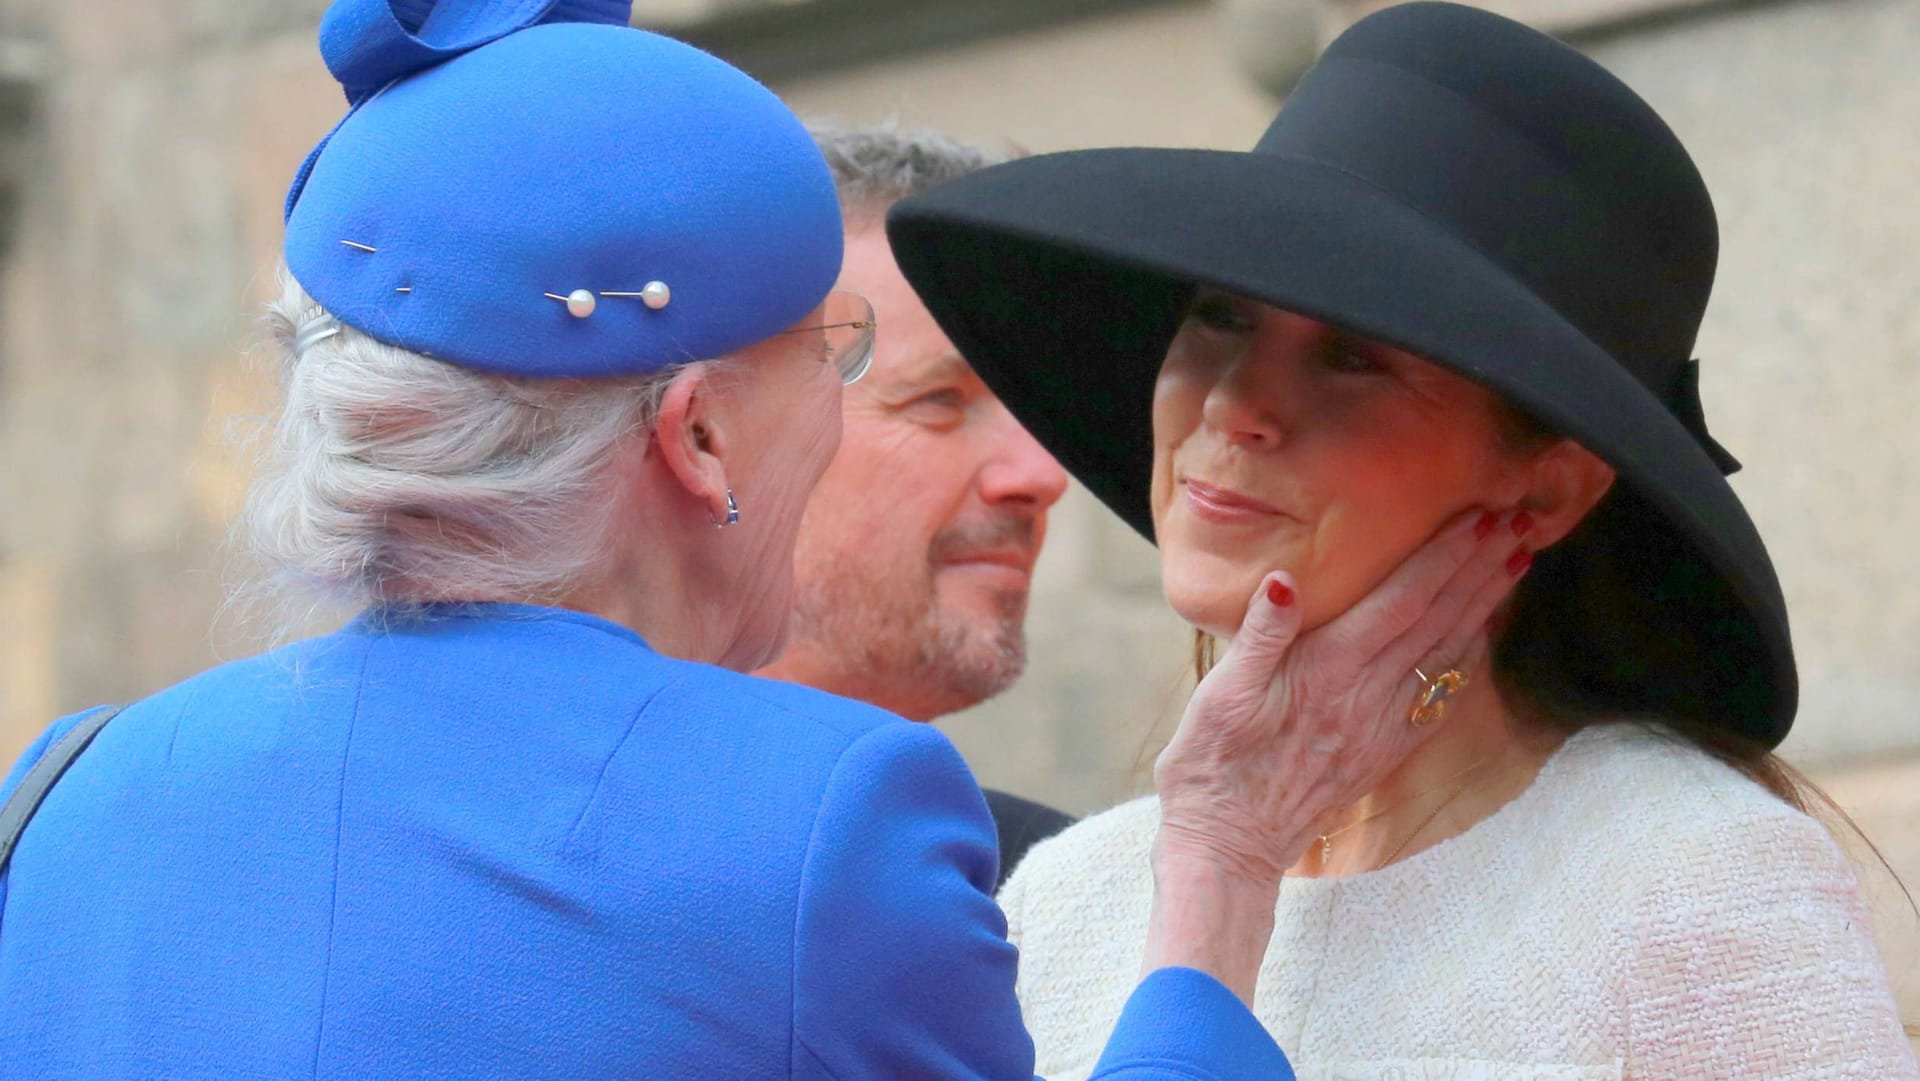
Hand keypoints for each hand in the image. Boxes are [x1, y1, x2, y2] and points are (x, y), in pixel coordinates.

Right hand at [1153, 507, 1533, 883]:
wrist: (1228, 845)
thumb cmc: (1211, 765)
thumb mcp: (1218, 694)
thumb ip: (1260, 634)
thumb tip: (1285, 579)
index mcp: (1327, 670)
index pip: (1402, 599)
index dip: (1445, 556)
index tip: (1479, 518)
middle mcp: (1365, 696)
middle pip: (1436, 619)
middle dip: (1478, 568)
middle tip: (1517, 524)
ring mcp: (1379, 727)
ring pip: (1445, 655)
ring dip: (1483, 606)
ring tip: (1513, 566)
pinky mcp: (1381, 753)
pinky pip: (1437, 700)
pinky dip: (1465, 662)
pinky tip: (1479, 639)